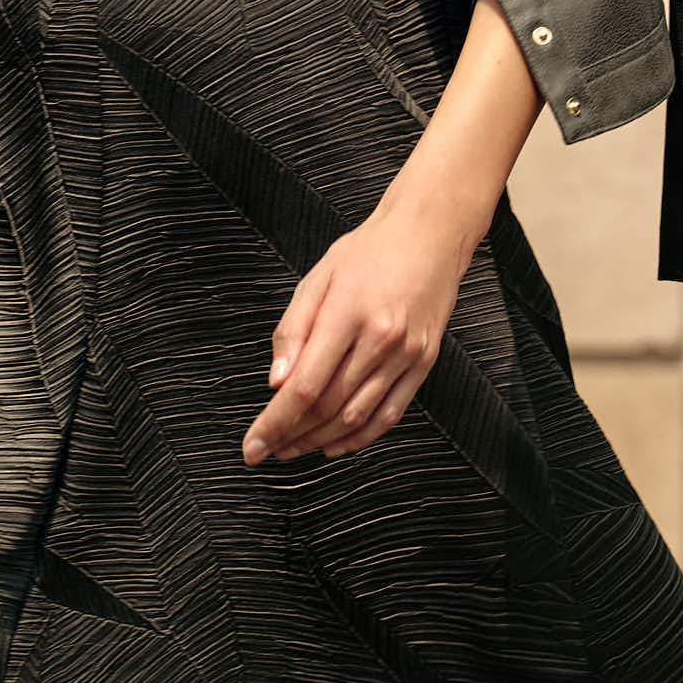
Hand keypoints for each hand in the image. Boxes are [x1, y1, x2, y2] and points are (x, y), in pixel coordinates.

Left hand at [244, 204, 467, 464]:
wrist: (429, 235)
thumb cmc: (370, 251)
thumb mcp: (317, 279)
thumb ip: (292, 331)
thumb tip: (276, 382)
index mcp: (348, 313)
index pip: (305, 386)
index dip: (275, 423)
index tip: (253, 445)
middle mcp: (381, 338)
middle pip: (329, 407)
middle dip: (292, 435)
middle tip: (269, 447)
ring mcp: (406, 354)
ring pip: (357, 416)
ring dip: (321, 440)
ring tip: (294, 448)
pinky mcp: (424, 362)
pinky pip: (390, 413)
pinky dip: (361, 437)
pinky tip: (336, 444)